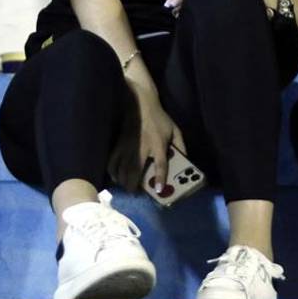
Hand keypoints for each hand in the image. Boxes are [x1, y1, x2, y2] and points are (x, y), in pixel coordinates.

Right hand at [109, 78, 187, 193]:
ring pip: (122, 169)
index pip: (160, 164)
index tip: (160, 190)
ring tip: (128, 188)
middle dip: (134, 186)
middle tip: (137, 193)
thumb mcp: (175, 131)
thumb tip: (185, 162)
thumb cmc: (160, 120)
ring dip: (124, 182)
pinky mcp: (118, 145)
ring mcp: (128, 147)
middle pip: (135, 171)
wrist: (141, 105)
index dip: (160, 178)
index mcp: (159, 144)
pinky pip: (112, 162)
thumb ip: (181, 147)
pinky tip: (117, 178)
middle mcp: (142, 147)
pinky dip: (113, 173)